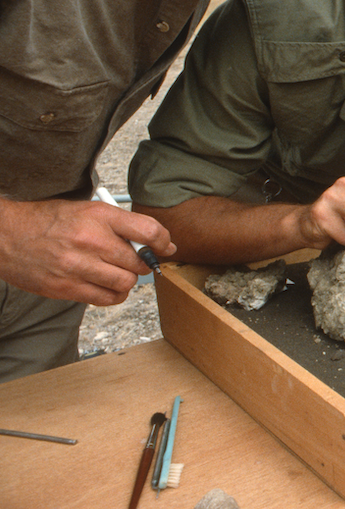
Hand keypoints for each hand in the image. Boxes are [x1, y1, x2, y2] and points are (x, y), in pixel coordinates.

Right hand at [0, 198, 175, 305]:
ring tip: (117, 272)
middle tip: (134, 261)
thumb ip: (119, 224)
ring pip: (126, 283)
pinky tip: (107, 285)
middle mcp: (91, 240)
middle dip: (143, 263)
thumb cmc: (48, 221)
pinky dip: (114, 295)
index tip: (166, 247)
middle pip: (139, 262)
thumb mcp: (86, 210)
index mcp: (98, 215)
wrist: (6, 236)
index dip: (164, 241)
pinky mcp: (66, 288)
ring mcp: (78, 266)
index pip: (149, 230)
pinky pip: (107, 298)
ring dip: (128, 280)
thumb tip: (155, 240)